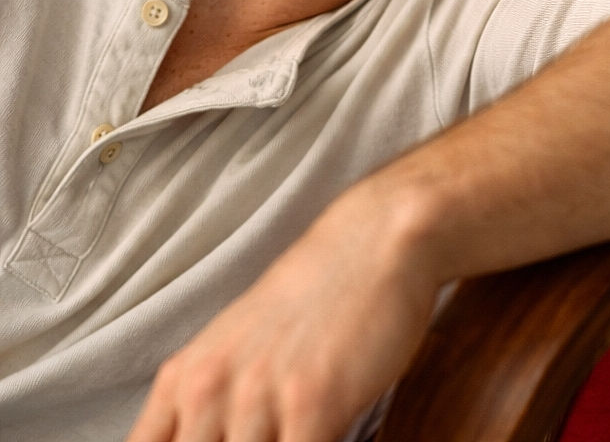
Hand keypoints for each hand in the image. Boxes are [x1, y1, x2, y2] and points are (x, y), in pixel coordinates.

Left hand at [126, 184, 440, 441]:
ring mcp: (257, 395)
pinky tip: (329, 431)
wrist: (376, 238)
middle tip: (277, 430)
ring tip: (304, 428)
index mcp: (183, 379)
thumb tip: (211, 435)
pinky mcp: (312, 401)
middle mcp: (207, 388)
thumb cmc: (318, 296)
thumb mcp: (238, 346)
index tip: (224, 436)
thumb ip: (210, 406)